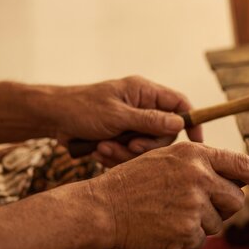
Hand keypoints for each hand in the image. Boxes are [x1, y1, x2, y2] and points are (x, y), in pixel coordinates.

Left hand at [51, 76, 201, 165]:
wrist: (52, 118)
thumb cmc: (81, 108)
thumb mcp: (117, 115)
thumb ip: (150, 120)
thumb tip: (180, 123)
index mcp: (145, 92)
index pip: (180, 103)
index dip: (191, 121)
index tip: (196, 141)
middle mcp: (142, 107)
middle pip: (165, 132)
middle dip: (147, 144)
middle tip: (129, 145)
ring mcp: (133, 123)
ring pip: (147, 147)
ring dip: (126, 152)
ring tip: (104, 148)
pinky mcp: (122, 138)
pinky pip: (131, 154)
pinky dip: (116, 156)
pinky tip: (99, 151)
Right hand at [89, 142, 248, 248]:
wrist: (102, 208)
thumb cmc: (134, 182)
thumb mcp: (167, 159)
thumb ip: (202, 165)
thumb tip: (235, 180)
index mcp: (196, 155)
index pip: (243, 165)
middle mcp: (200, 176)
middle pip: (236, 199)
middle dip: (225, 206)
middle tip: (200, 206)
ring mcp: (195, 204)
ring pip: (218, 222)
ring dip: (201, 222)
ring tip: (171, 213)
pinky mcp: (187, 230)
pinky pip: (200, 238)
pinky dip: (187, 237)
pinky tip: (165, 226)